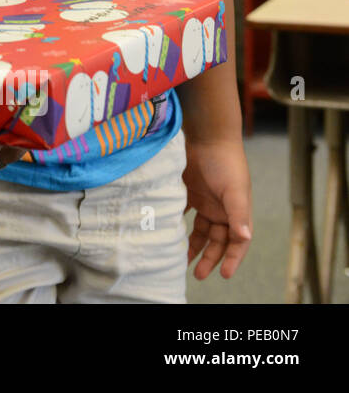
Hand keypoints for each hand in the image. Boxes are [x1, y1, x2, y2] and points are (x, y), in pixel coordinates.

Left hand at [182, 137, 251, 279]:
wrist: (207, 136)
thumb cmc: (226, 163)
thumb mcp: (235, 190)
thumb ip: (238, 215)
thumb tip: (245, 238)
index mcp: (237, 213)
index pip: (237, 243)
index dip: (231, 259)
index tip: (223, 275)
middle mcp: (222, 210)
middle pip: (216, 241)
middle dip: (209, 258)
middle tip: (198, 274)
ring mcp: (205, 202)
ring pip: (199, 231)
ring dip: (192, 245)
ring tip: (180, 260)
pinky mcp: (188, 192)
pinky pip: (182, 214)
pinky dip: (175, 225)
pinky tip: (166, 235)